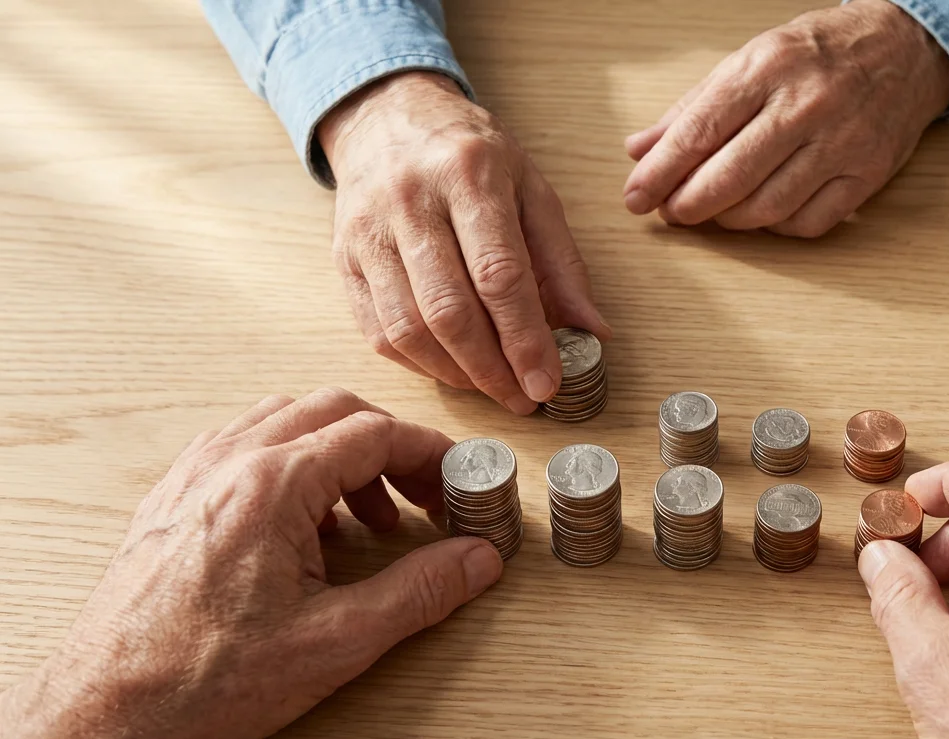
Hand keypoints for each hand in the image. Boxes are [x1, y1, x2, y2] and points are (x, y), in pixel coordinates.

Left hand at [0, 388, 503, 738]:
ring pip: (287, 420)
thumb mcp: (335, 641)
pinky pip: (245, 446)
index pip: (373, 433)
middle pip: (333, 410)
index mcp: (271, 485)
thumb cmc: (201, 678)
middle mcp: (228, 463)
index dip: (429, 451)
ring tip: (367, 516)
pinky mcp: (174, 496)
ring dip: (340, 453)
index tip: (456, 475)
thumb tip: (474, 561)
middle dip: (390, 446)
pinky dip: (293, 464)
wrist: (109, 710)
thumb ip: (419, 592)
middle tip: (423, 493)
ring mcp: (194, 475)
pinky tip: (305, 523)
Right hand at [320, 72, 609, 413]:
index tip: (548, 383)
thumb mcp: (532, 189)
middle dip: (491, 369)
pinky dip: (419, 363)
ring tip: (492, 388)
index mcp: (468, 176)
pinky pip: (377, 330)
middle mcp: (411, 202)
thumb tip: (594, 332)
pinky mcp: (344, 258)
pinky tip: (452, 369)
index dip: (524, 338)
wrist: (387, 117)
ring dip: (455, 374)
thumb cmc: (471, 157)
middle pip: (449, 309)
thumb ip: (562, 262)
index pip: (498, 275)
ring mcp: (368, 232)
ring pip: (407, 328)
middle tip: (523, 400)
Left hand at [622, 0, 948, 236]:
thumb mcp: (750, 59)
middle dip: (689, 204)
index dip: (661, 172)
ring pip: (768, 207)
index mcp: (768, 67)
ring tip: (715, 211)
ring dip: (729, 220)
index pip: (701, 130)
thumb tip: (641, 149)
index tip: (636, 197)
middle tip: (672, 213)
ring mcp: (842, 142)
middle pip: (732, 176)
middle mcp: (807, 105)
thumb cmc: (818, 53)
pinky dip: (776, 227)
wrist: (904, 48)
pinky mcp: (867, 174)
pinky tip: (763, 212)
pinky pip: (808, 223)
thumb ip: (693, 107)